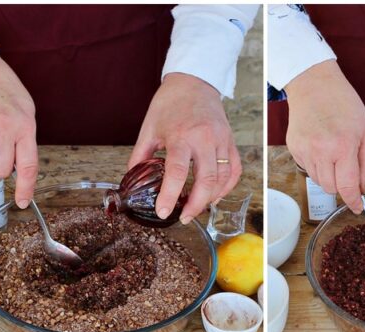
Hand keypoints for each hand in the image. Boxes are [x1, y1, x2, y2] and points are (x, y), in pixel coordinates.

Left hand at [128, 73, 241, 224]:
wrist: (193, 81)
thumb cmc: (170, 103)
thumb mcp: (149, 128)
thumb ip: (140, 155)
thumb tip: (130, 179)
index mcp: (180, 135)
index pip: (177, 173)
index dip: (170, 196)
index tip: (163, 212)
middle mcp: (204, 138)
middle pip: (206, 180)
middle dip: (196, 205)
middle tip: (183, 217)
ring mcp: (221, 139)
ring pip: (223, 177)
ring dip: (211, 198)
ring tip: (196, 208)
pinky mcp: (230, 140)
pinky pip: (234, 169)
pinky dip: (227, 186)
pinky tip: (215, 196)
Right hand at [284, 60, 364, 212]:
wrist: (314, 85)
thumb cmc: (344, 103)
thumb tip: (361, 189)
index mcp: (343, 146)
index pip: (347, 187)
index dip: (353, 202)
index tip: (357, 209)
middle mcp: (321, 151)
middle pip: (331, 188)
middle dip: (341, 185)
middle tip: (346, 168)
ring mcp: (304, 150)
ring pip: (318, 181)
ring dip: (328, 175)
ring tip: (332, 153)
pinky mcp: (293, 148)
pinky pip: (307, 168)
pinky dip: (316, 165)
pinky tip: (320, 146)